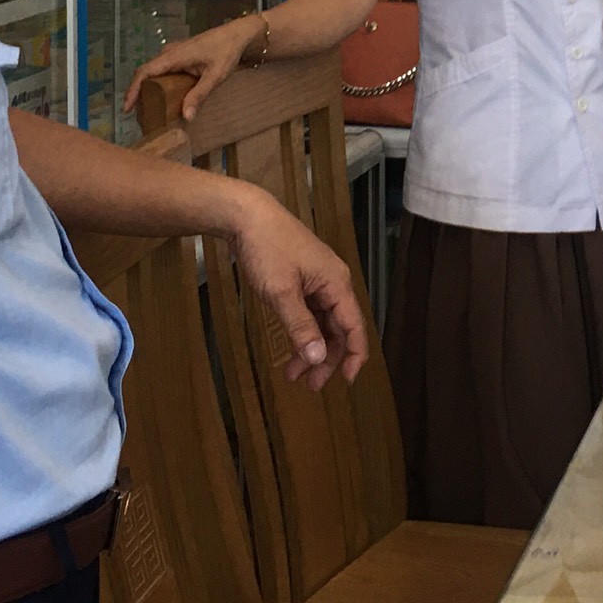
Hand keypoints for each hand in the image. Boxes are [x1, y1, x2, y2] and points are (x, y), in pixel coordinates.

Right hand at [122, 18, 254, 123]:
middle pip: (146, 74)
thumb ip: (199, 95)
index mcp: (173, 56)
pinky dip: (159, 83)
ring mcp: (174, 53)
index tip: (127, 108)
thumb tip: (186, 117)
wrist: (238, 35)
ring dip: (149, 89)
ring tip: (149, 109)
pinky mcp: (180, 55)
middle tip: (138, 115)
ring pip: (154, 72)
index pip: (144, 72)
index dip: (132, 90)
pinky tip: (165, 97)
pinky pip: (163, 70)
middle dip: (139, 94)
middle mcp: (169, 53)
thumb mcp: (215, 76)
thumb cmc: (227, 51)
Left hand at [224, 187, 369, 390]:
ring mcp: (317, 281)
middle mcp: (333, 283)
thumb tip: (318, 358)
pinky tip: (290, 349)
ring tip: (293, 375)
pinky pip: (309, 313)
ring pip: (323, 323)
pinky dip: (301, 333)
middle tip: (309, 386)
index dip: (354, 355)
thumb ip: (300, 327)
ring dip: (311, 349)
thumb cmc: (267, 249)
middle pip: (339, 329)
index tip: (345, 382)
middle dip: (326, 359)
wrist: (247, 216)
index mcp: (336, 284)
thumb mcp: (281, 292)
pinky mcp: (302, 280)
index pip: (355, 326)